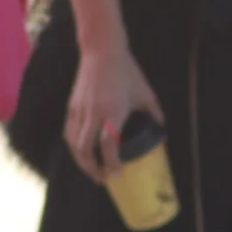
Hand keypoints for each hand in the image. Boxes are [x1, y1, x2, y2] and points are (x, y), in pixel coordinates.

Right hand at [66, 43, 162, 183]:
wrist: (101, 52)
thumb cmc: (127, 72)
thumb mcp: (145, 93)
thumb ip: (154, 113)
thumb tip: (162, 132)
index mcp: (113, 110)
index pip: (108, 144)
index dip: (112, 163)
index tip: (117, 175)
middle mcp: (93, 113)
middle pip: (85, 149)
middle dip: (93, 168)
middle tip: (103, 179)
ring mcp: (80, 110)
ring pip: (74, 143)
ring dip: (82, 161)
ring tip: (93, 170)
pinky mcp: (71, 106)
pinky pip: (70, 132)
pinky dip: (75, 146)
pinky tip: (82, 152)